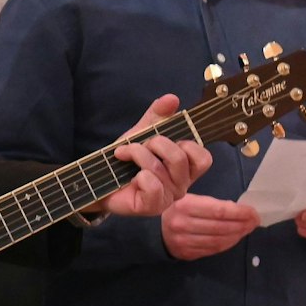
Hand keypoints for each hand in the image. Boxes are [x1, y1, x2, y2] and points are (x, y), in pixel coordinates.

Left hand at [99, 94, 212, 216]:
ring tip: (124, 154)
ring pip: (161, 169)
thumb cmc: (127, 159)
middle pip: (180, 158)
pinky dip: (138, 175)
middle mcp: (181, 185)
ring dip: (138, 154)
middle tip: (140, 143)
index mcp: (185, 168)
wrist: (101, 178)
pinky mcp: (152, 207)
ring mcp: (168, 198)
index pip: (204, 158)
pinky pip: (152, 186)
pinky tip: (131, 176)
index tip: (165, 138)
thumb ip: (158, 115)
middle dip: (156, 143)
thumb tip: (172, 98)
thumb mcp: (142, 132)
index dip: (187, 144)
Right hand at [160, 194, 259, 259]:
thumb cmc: (174, 209)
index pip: (219, 211)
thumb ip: (210, 203)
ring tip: (247, 229)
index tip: (253, 212)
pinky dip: (227, 244)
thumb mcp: (187, 198)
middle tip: (255, 221)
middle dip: (242, 225)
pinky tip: (234, 238)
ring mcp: (185, 242)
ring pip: (218, 241)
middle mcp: (183, 225)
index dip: (239, 213)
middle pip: (221, 228)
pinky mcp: (187, 253)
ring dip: (237, 236)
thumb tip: (236, 210)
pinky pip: (212, 250)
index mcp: (185, 206)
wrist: (151, 229)